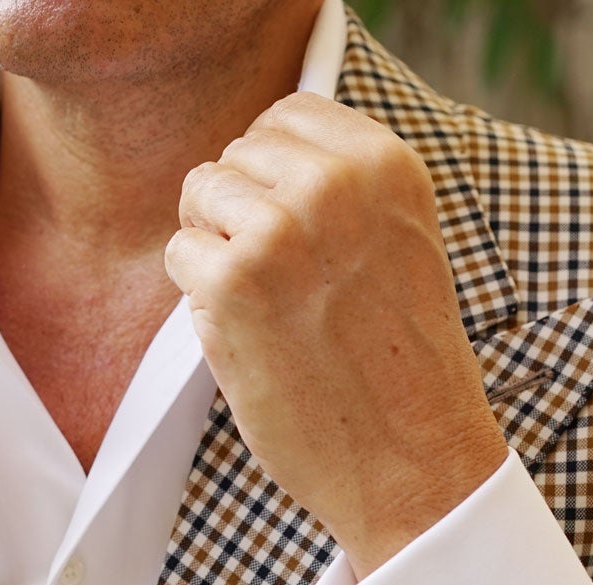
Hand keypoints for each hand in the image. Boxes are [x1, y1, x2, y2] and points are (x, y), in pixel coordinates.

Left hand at [163, 91, 507, 578]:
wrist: (414, 461)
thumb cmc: (404, 366)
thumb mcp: (403, 245)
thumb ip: (347, 192)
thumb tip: (261, 160)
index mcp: (386, 166)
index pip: (288, 114)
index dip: (270, 168)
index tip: (287, 223)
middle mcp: (334, 184)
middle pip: (236, 154)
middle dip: (238, 210)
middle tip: (275, 280)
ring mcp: (279, 231)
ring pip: (199, 194)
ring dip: (214, 249)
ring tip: (263, 305)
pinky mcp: (232, 284)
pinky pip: (178, 253)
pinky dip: (198, 296)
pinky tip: (247, 334)